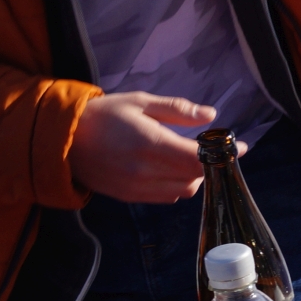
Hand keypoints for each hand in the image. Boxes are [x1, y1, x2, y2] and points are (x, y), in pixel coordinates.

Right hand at [69, 93, 220, 203]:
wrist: (61, 139)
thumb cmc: (103, 114)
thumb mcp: (141, 102)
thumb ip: (177, 110)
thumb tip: (211, 115)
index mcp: (150, 144)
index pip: (198, 158)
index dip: (223, 155)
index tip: (239, 147)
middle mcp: (145, 170)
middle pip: (195, 177)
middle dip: (209, 164)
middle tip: (214, 149)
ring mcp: (136, 187)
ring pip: (183, 190)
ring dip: (193, 176)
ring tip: (190, 158)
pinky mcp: (129, 197)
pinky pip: (165, 197)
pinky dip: (176, 186)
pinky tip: (170, 169)